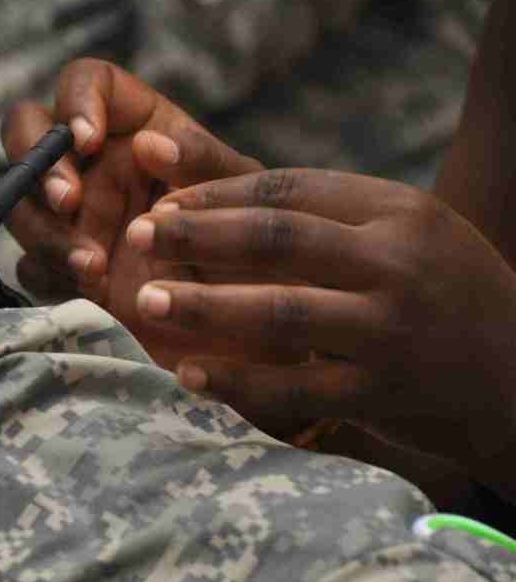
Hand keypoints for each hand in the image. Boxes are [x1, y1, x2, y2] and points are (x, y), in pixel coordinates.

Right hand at [2, 59, 301, 367]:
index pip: (84, 83)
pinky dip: (54, 276)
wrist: (251, 316)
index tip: (88, 140)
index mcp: (133, 125)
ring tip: (93, 265)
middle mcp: (92, 164)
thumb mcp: (244, 195)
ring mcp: (70, 218)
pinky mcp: (64, 269)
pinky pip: (31, 267)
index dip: (76, 103)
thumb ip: (202, 162)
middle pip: (25, 135)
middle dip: (37, 165)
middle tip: (68, 201)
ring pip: (21, 206)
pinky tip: (93, 292)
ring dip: (46, 231)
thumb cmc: (254, 241)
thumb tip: (146, 144)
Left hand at [128, 169, 515, 490]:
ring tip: (147, 300)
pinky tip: (191, 375)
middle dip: (197, 235)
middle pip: (276, 240)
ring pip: (280, 313)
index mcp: (398, 211)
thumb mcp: (403, 236)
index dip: (216, 194)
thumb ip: (329, 217)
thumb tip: (223, 197)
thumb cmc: (442, 296)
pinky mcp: (386, 392)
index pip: (289, 189)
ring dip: (205, 305)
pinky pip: (294, 388)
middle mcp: (398, 262)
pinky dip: (237, 381)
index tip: (162, 201)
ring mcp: (393, 329)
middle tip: (138, 235)